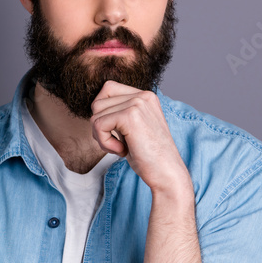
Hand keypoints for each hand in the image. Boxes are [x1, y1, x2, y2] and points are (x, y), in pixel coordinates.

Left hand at [90, 80, 190, 195]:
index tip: (116, 132)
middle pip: (98, 103)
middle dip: (99, 127)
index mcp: (145, 96)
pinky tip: (121, 150)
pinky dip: (104, 142)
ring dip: (101, 137)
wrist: (166, 173)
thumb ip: (118, 113)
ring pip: (95, 115)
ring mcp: (137, 103)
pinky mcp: (130, 115)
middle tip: (116, 143)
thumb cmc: (148, 156)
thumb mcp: (132, 128)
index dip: (103, 113)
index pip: (108, 89)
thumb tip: (94, 106)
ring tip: (120, 148)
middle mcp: (142, 95)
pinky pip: (98, 125)